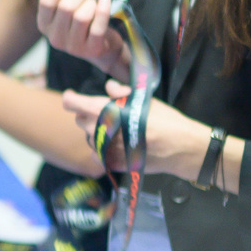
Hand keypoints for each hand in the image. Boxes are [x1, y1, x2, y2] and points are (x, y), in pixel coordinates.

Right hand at [35, 0, 127, 76]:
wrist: (103, 47)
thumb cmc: (84, 21)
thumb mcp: (69, 10)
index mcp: (44, 24)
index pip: (46, 1)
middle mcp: (54, 37)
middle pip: (65, 7)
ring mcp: (73, 46)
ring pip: (82, 16)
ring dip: (91, 3)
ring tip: (94, 1)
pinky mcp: (92, 50)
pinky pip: (98, 26)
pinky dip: (103, 10)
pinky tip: (106, 0)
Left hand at [61, 85, 212, 180]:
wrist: (179, 147)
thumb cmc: (164, 119)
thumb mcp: (143, 99)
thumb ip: (120, 92)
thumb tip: (109, 87)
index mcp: (103, 110)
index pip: (72, 103)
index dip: (71, 98)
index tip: (73, 96)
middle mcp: (98, 129)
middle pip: (80, 120)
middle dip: (88, 115)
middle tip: (106, 113)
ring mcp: (103, 149)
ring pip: (89, 138)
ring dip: (97, 133)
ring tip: (117, 130)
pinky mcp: (111, 163)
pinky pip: (98, 155)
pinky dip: (103, 150)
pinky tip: (118, 146)